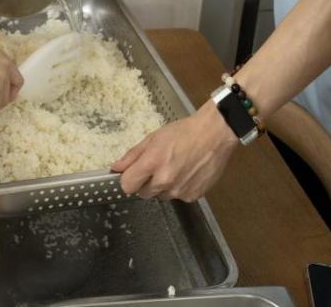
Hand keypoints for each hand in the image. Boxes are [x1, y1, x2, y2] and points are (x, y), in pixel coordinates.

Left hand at [112, 101, 238, 201]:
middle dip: (146, 182)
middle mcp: (165, 181)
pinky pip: (178, 197)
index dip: (129, 180)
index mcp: (152, 163)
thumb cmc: (183, 132)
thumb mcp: (153, 138)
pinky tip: (187, 173)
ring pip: (161, 196)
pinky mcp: (193, 196)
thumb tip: (116, 168)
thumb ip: (133, 155)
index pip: (127, 186)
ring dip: (163, 186)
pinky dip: (179, 188)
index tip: (134, 173)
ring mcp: (180, 191)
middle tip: (157, 167)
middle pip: (143, 193)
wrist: (214, 135)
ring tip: (175, 168)